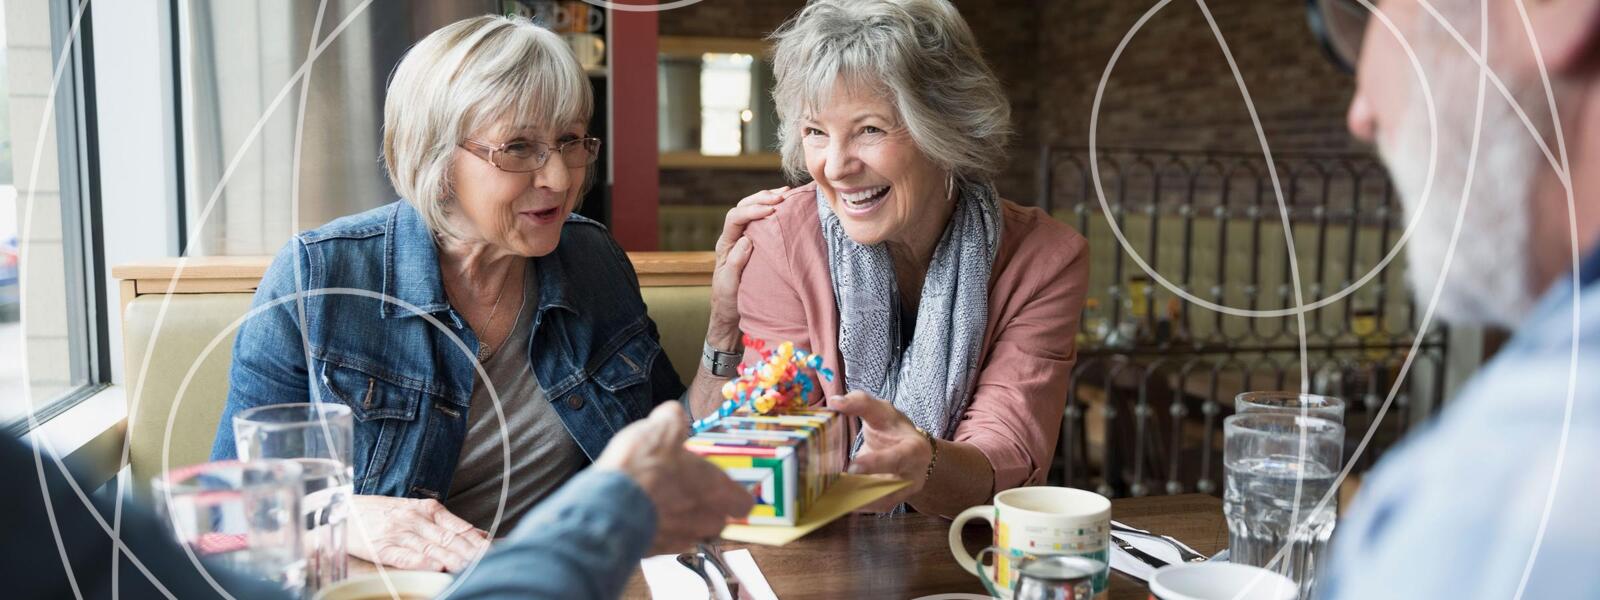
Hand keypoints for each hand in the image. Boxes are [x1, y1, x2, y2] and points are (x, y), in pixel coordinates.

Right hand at [347, 494, 489, 571]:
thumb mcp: (416, 511)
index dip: (479, 541)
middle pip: (451, 539)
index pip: (460, 527)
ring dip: (454, 558)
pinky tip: (437, 567)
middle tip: (492, 560)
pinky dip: (422, 562)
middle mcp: (416, 520)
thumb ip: (447, 523)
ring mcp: (399, 533)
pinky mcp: (382, 547)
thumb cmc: (383, 513)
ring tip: (472, 567)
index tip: (496, 550)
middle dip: (473, 552)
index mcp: (427, 509)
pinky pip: (405, 556)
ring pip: (433, 548)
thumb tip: (479, 534)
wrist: (342, 510)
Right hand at [595, 402, 754, 552]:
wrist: (609, 506)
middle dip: (703, 507)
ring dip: (679, 520)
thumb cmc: (645, 468)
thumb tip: (673, 413)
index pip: (743, 503)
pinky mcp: (655, 552)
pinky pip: (664, 541)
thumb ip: (673, 420)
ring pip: (690, 532)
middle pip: (716, 520)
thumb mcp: (662, 429)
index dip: (734, 495)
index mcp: (716, 491)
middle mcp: (705, 520)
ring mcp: (681, 540)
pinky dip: (655, 529)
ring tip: (656, 500)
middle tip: (682, 489)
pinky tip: (639, 512)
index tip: (720, 486)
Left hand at [708, 187, 789, 349]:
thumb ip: (736, 262)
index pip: (735, 218)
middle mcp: (732, 237)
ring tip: (786, 193)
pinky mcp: (754, 242)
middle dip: (762, 198)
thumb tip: (746, 240)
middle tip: (783, 196)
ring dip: (767, 199)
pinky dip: (772, 209)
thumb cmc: (729, 301)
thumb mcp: (730, 285)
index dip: (752, 211)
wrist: (730, 313)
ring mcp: (743, 238)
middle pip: (742, 207)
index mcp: (725, 245)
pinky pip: (761, 220)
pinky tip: (785, 205)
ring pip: (751, 209)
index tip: (771, 210)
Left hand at [828, 391, 932, 511]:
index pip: (898, 457)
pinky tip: (834, 500)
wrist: (910, 450)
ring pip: (879, 503)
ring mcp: (902, 493)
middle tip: (837, 488)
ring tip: (829, 497)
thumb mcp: (881, 411)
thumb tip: (835, 402)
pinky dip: (853, 505)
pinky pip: (871, 508)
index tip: (853, 467)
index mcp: (914, 450)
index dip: (876, 464)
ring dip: (854, 501)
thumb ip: (860, 403)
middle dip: (864, 490)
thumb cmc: (893, 428)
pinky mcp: (889, 502)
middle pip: (890, 488)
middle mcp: (912, 476)